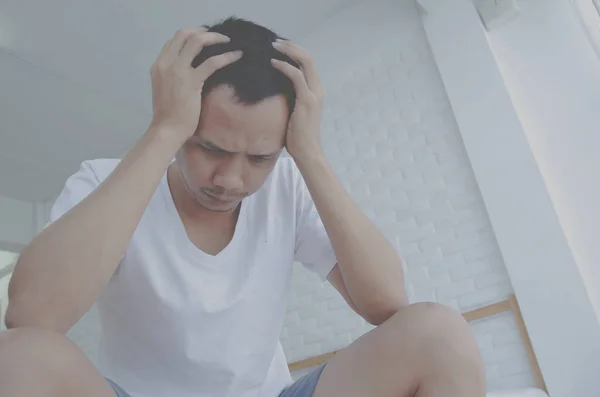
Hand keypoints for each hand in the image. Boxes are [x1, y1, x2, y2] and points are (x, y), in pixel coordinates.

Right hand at [149, 28, 241, 143]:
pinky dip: (226, 56)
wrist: (167, 129)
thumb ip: (174, 76)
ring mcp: (178, 70)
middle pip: (184, 34)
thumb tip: (190, 70)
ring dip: (215, 38)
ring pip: (197, 42)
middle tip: (218, 37)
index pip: (174, 40)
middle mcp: (166, 63)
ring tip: (229, 41)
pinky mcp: (192, 81)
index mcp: (159, 65)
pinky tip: (236, 56)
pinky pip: (212, 62)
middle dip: (203, 32)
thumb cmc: (168, 115)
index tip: (205, 38)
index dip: (191, 35)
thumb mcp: (166, 88)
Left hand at [271, 40, 324, 160]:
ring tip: (273, 46)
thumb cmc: (297, 136)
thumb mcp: (294, 113)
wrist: (307, 152)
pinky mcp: (307, 101)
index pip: (308, 64)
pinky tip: (273, 62)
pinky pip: (297, 76)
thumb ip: (289, 99)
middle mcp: (318, 89)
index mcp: (316, 91)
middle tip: (274, 42)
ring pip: (305, 62)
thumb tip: (274, 91)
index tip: (279, 47)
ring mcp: (314, 94)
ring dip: (288, 51)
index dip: (295, 52)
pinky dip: (285, 66)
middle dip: (291, 47)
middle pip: (308, 58)